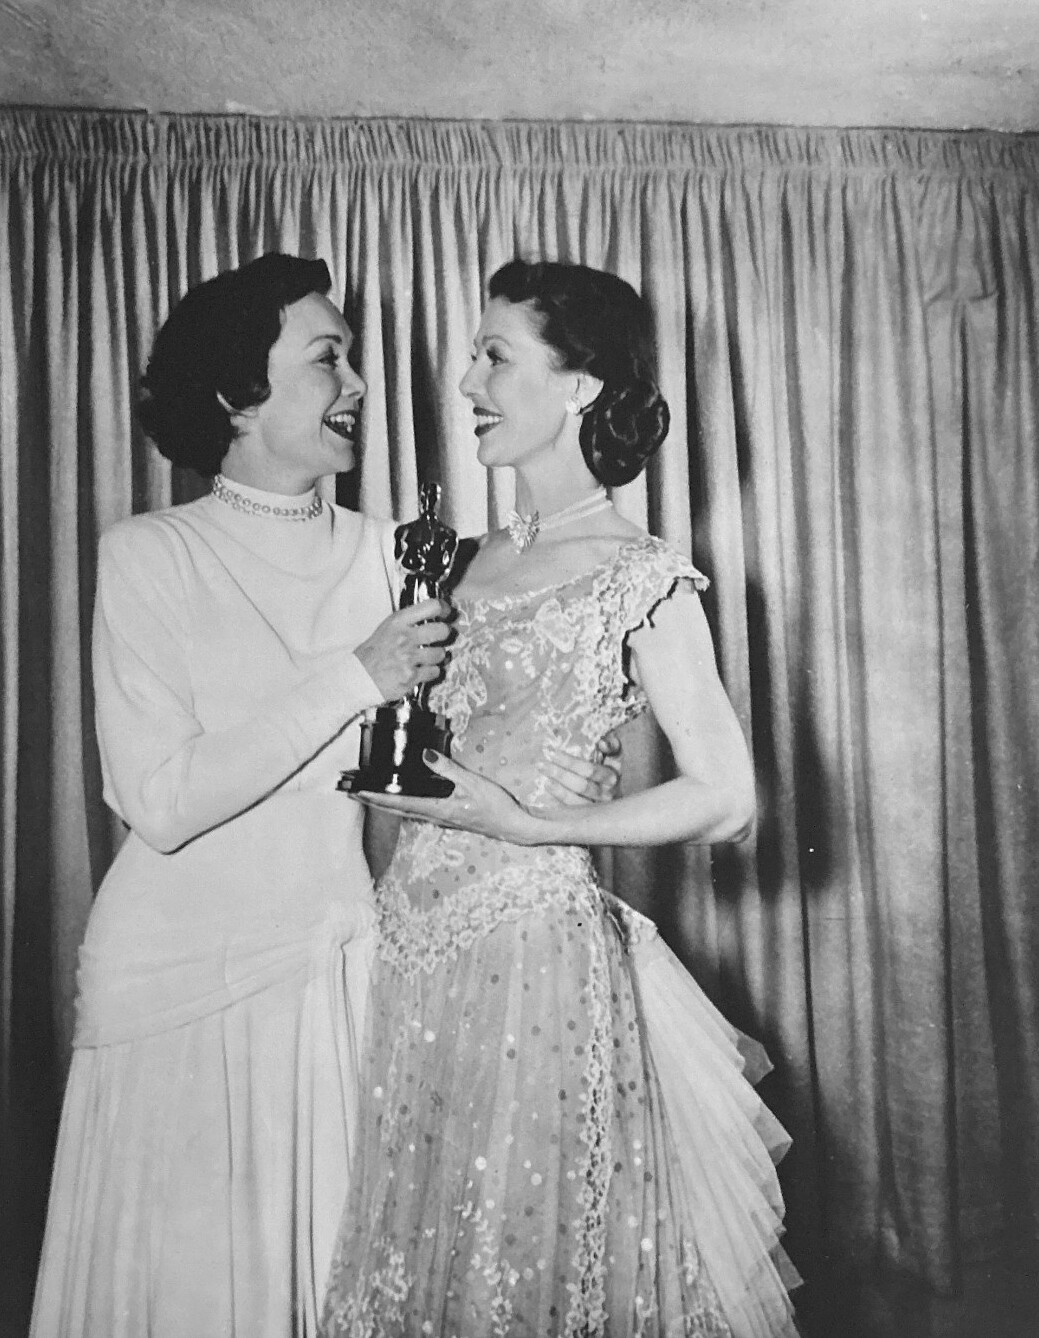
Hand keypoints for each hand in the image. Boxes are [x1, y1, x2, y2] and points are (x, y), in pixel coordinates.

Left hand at [352, 750, 539, 844]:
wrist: (513, 826)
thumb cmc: (496, 806)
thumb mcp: (472, 783)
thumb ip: (448, 768)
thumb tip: (425, 754)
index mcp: (437, 809)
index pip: (398, 802)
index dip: (375, 796)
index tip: (356, 790)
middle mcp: (434, 816)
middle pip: (395, 808)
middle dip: (372, 800)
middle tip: (350, 791)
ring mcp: (440, 817)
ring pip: (404, 809)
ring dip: (384, 802)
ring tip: (367, 793)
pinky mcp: (447, 814)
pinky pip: (416, 808)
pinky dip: (400, 802)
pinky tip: (400, 796)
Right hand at [354, 600, 451, 701]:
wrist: (358, 677)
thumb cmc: (372, 653)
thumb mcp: (386, 628)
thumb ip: (407, 621)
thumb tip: (432, 615)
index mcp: (398, 621)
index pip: (432, 606)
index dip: (444, 609)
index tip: (446, 613)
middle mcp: (405, 637)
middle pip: (442, 630)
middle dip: (443, 635)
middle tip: (438, 638)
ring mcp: (409, 657)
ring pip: (441, 653)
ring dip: (436, 656)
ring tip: (426, 657)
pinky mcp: (412, 676)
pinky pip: (435, 671)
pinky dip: (430, 672)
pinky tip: (421, 670)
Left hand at [539, 730, 621, 805]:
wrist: (620, 803)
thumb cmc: (611, 772)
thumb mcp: (615, 758)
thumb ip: (611, 747)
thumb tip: (601, 742)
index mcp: (611, 777)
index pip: (590, 770)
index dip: (572, 762)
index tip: (555, 754)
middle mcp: (606, 795)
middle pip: (581, 786)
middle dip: (560, 774)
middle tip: (541, 765)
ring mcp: (597, 809)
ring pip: (576, 802)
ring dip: (559, 791)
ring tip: (545, 782)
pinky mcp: (588, 818)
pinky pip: (571, 813)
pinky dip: (559, 806)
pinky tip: (548, 798)